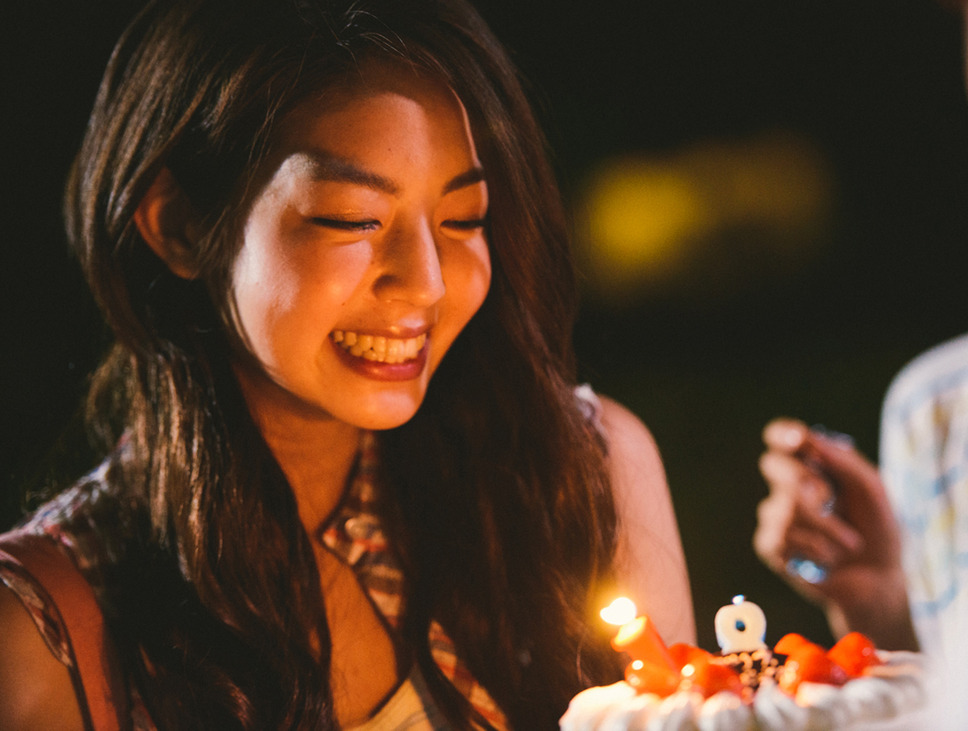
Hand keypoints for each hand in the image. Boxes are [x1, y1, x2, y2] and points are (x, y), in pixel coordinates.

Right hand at [754, 418, 916, 648]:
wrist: (878, 579)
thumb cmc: (876, 529)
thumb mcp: (871, 490)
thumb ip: (844, 461)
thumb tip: (809, 439)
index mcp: (810, 464)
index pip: (782, 437)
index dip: (783, 435)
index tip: (797, 440)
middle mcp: (788, 486)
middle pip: (774, 465)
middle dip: (802, 480)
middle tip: (827, 497)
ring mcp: (775, 515)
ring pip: (784, 507)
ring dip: (824, 527)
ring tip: (850, 543)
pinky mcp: (770, 545)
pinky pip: (780, 536)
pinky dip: (812, 547)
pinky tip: (828, 558)